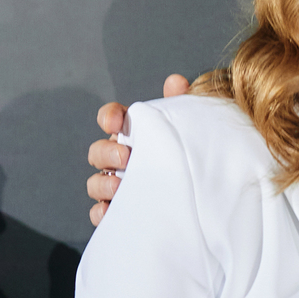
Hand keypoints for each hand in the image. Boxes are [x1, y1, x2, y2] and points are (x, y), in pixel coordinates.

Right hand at [87, 73, 189, 224]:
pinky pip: (99, 214)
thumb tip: (176, 82)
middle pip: (97, 152)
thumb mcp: (188, 133)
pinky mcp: (119, 215)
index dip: (109, 116)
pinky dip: (100, 212)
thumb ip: (181, 106)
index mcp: (134, 137)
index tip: (116, 121)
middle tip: (127, 156)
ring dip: (103, 183)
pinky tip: (111, 211)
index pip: (111, 118)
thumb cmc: (189, 161)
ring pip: (95, 183)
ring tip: (120, 186)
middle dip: (107, 152)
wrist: (203, 206)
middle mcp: (120, 161)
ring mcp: (116, 189)